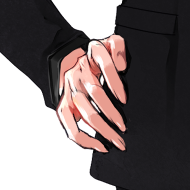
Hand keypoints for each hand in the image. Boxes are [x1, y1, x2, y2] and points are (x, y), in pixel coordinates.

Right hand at [56, 36, 127, 150]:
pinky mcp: (64, 106)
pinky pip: (69, 126)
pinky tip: (100, 146)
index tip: (125, 99)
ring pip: (85, 112)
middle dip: (112, 113)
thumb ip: (118, 47)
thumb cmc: (97, 57)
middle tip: (125, 128)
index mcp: (91, 56)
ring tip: (118, 141)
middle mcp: (80, 74)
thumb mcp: (109, 43)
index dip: (114, 82)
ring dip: (102, 129)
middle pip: (95, 93)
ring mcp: (71, 91)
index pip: (104, 64)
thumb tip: (122, 66)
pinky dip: (84, 139)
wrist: (69, 59)